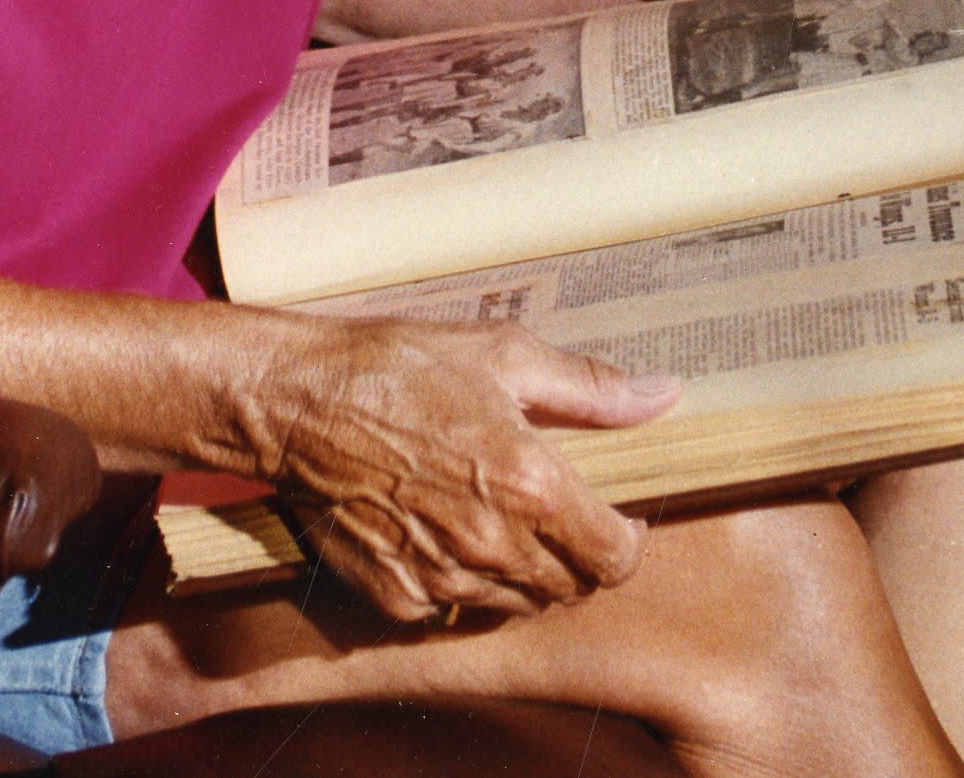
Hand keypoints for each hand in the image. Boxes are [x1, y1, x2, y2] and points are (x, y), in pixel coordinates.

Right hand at [239, 311, 678, 622]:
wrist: (300, 401)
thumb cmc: (400, 366)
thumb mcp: (503, 354)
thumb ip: (589, 387)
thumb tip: (663, 395)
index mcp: (530, 484)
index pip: (615, 557)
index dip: (626, 541)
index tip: (615, 519)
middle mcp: (491, 544)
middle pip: (570, 588)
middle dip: (576, 556)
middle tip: (554, 511)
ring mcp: (441, 578)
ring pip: (516, 605)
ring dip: (523, 573)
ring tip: (499, 517)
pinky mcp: (396, 597)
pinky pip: (454, 610)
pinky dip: (462, 583)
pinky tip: (445, 531)